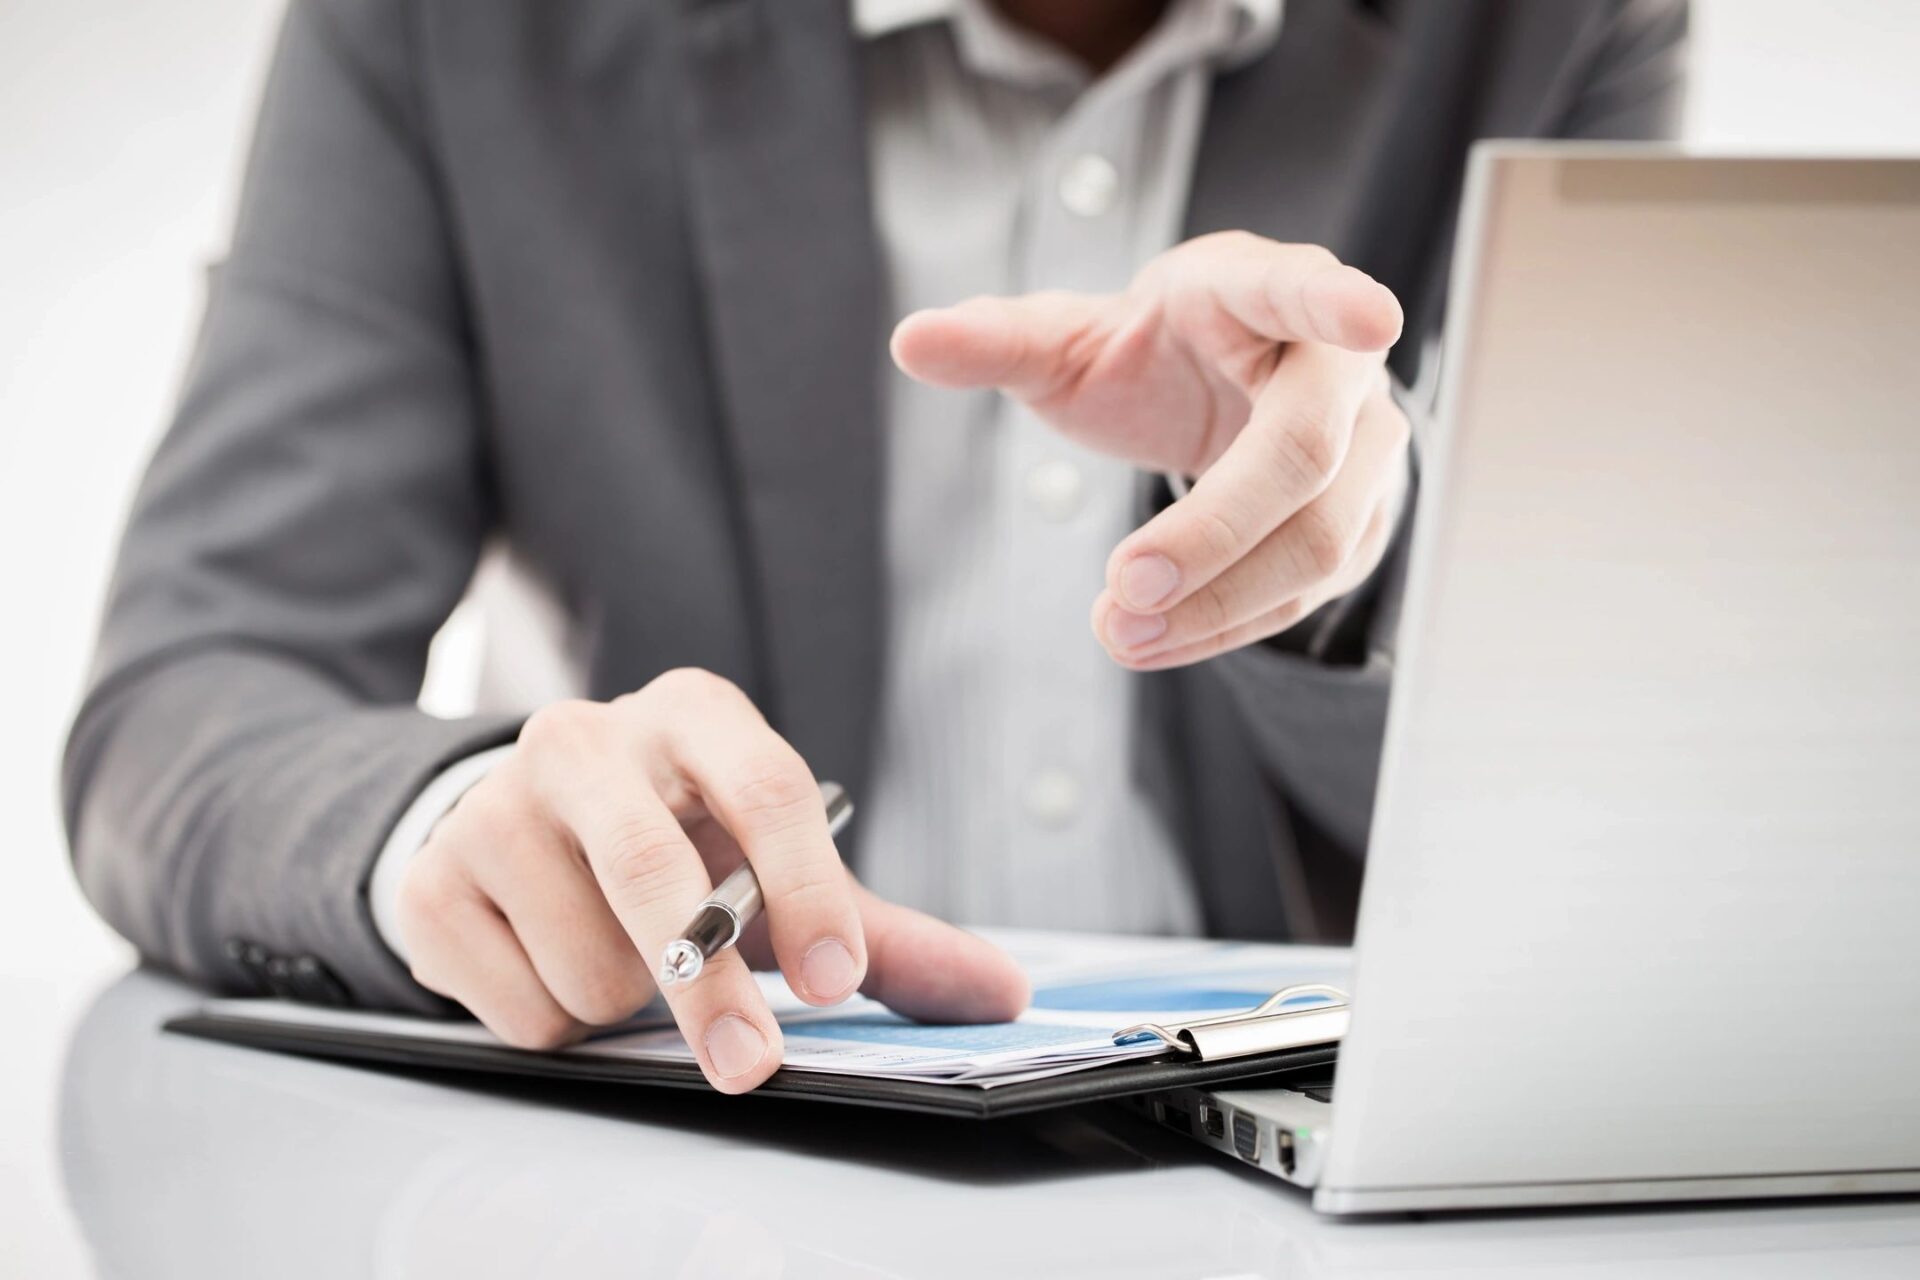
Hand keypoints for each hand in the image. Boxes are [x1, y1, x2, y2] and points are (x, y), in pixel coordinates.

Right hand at [396, 669, 1029, 1092]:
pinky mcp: (436, 882)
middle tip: (751, 1060)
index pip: (766, 787)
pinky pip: (526, 1010)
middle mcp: (586, 739)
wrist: (516, 827)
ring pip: (593, 967)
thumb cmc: (675, 844)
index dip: (808, 890)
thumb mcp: (774, 868)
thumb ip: (881, 933)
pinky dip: (560, 1024)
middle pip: (654, 873)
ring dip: (630, 1006)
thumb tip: (999, 992)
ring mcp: (497, 805)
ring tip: (625, 957)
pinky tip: (556, 966)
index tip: (835, 983)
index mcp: (694, 715)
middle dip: (710, 987)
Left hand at [891, 231, 1411, 668]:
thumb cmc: (1153, 355)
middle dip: (1214, 529)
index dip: (1335, 303)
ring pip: (1320, 540)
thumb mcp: (1070, 343)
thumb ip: (997, 342)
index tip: (1368, 316)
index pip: (1305, 288)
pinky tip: (1157, 640)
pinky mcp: (1365, 522)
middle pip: (1304, 453)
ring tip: (1120, 630)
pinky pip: (1309, 591)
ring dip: (1218, 600)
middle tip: (1123, 586)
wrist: (1225, 399)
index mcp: (1260, 289)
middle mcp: (1337, 366)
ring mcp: (1368, 448)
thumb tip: (910, 341)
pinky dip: (1227, 625)